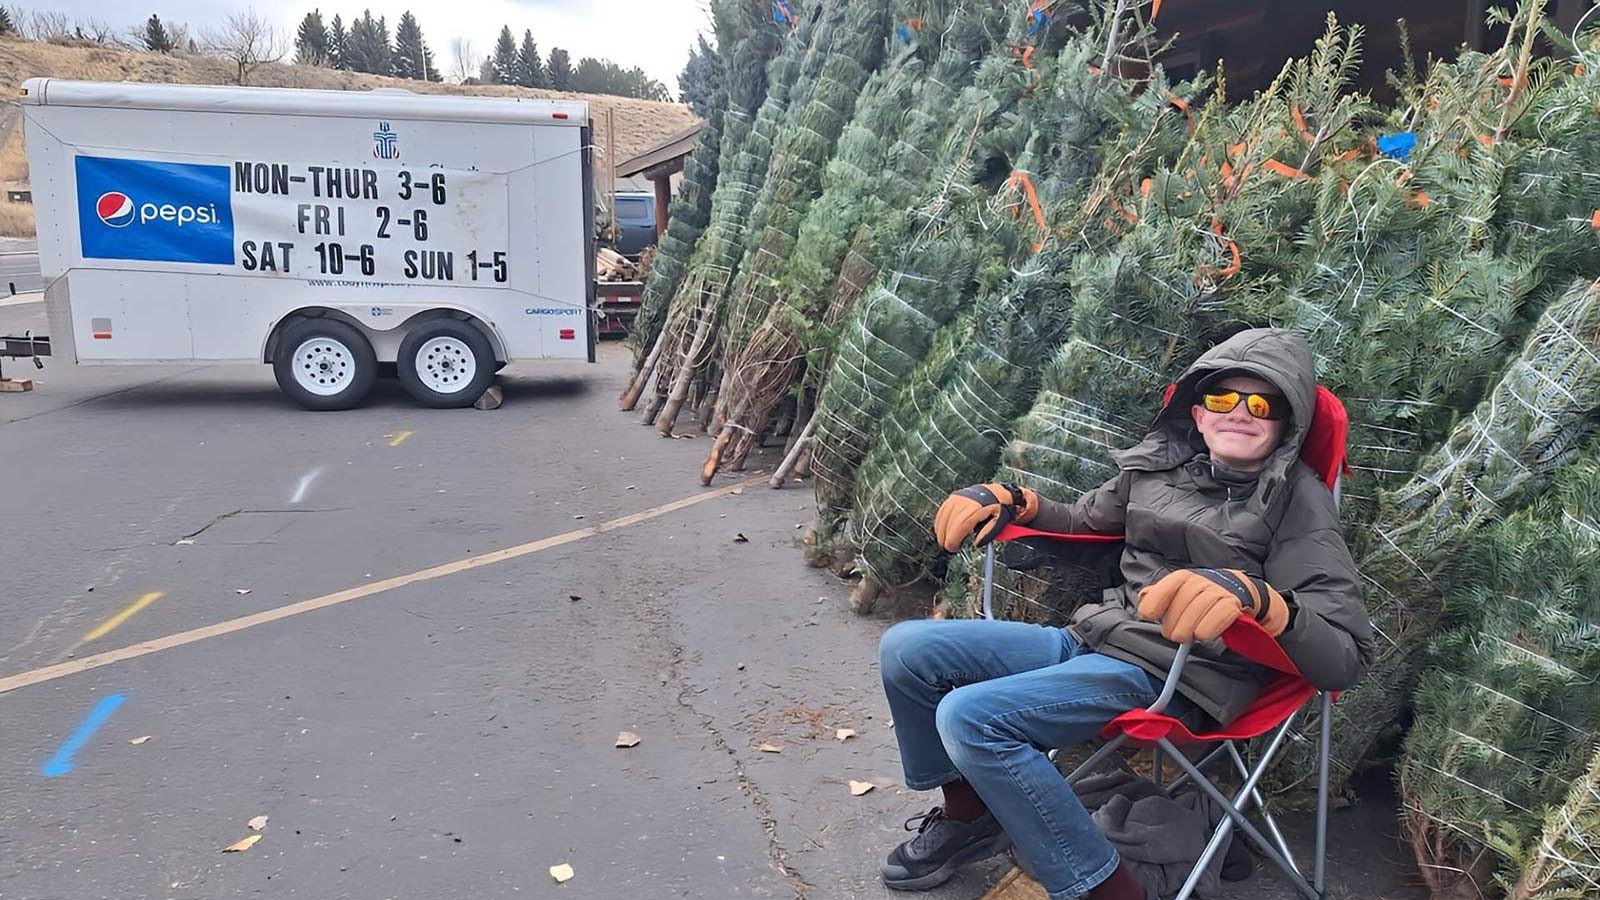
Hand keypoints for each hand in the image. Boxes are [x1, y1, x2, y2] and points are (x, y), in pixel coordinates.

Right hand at [932, 483, 1038, 551]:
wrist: (995, 493)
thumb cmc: (998, 509)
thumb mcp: (999, 522)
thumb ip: (988, 534)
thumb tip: (976, 544)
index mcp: (978, 507)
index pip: (961, 524)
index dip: (954, 538)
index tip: (953, 548)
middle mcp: (966, 501)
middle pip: (950, 521)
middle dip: (946, 537)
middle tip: (949, 547)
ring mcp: (958, 498)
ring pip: (944, 516)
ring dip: (941, 531)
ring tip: (944, 541)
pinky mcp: (953, 497)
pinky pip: (942, 511)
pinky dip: (939, 522)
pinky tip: (941, 530)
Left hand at [1136, 568, 1289, 641]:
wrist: (1249, 595)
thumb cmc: (1209, 599)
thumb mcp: (1184, 596)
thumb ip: (1162, 598)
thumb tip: (1143, 602)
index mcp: (1186, 578)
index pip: (1168, 585)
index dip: (1156, 600)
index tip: (1149, 615)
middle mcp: (1202, 581)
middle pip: (1182, 601)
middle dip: (1175, 622)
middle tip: (1176, 636)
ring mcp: (1220, 590)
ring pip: (1200, 607)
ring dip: (1190, 627)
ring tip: (1191, 637)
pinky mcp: (1236, 603)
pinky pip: (1221, 613)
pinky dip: (1210, 626)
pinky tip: (1204, 635)